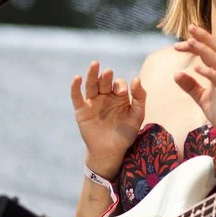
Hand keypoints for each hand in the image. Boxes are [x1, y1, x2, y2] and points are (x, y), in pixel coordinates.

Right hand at [70, 61, 146, 178]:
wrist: (110, 152)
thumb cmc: (126, 134)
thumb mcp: (137, 115)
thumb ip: (140, 97)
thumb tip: (137, 78)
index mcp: (118, 96)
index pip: (118, 84)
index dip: (120, 86)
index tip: (123, 93)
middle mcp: (105, 97)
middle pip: (104, 81)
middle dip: (106, 76)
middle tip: (109, 72)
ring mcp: (92, 103)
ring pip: (91, 85)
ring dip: (92, 74)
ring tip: (95, 64)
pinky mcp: (81, 110)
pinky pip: (77, 97)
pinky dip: (75, 87)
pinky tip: (77, 78)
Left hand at [173, 25, 215, 145]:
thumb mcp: (202, 98)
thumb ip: (190, 86)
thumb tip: (176, 74)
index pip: (210, 52)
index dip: (198, 43)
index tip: (181, 41)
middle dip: (203, 37)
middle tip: (189, 28)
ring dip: (204, 50)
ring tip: (190, 43)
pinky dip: (209, 72)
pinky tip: (197, 68)